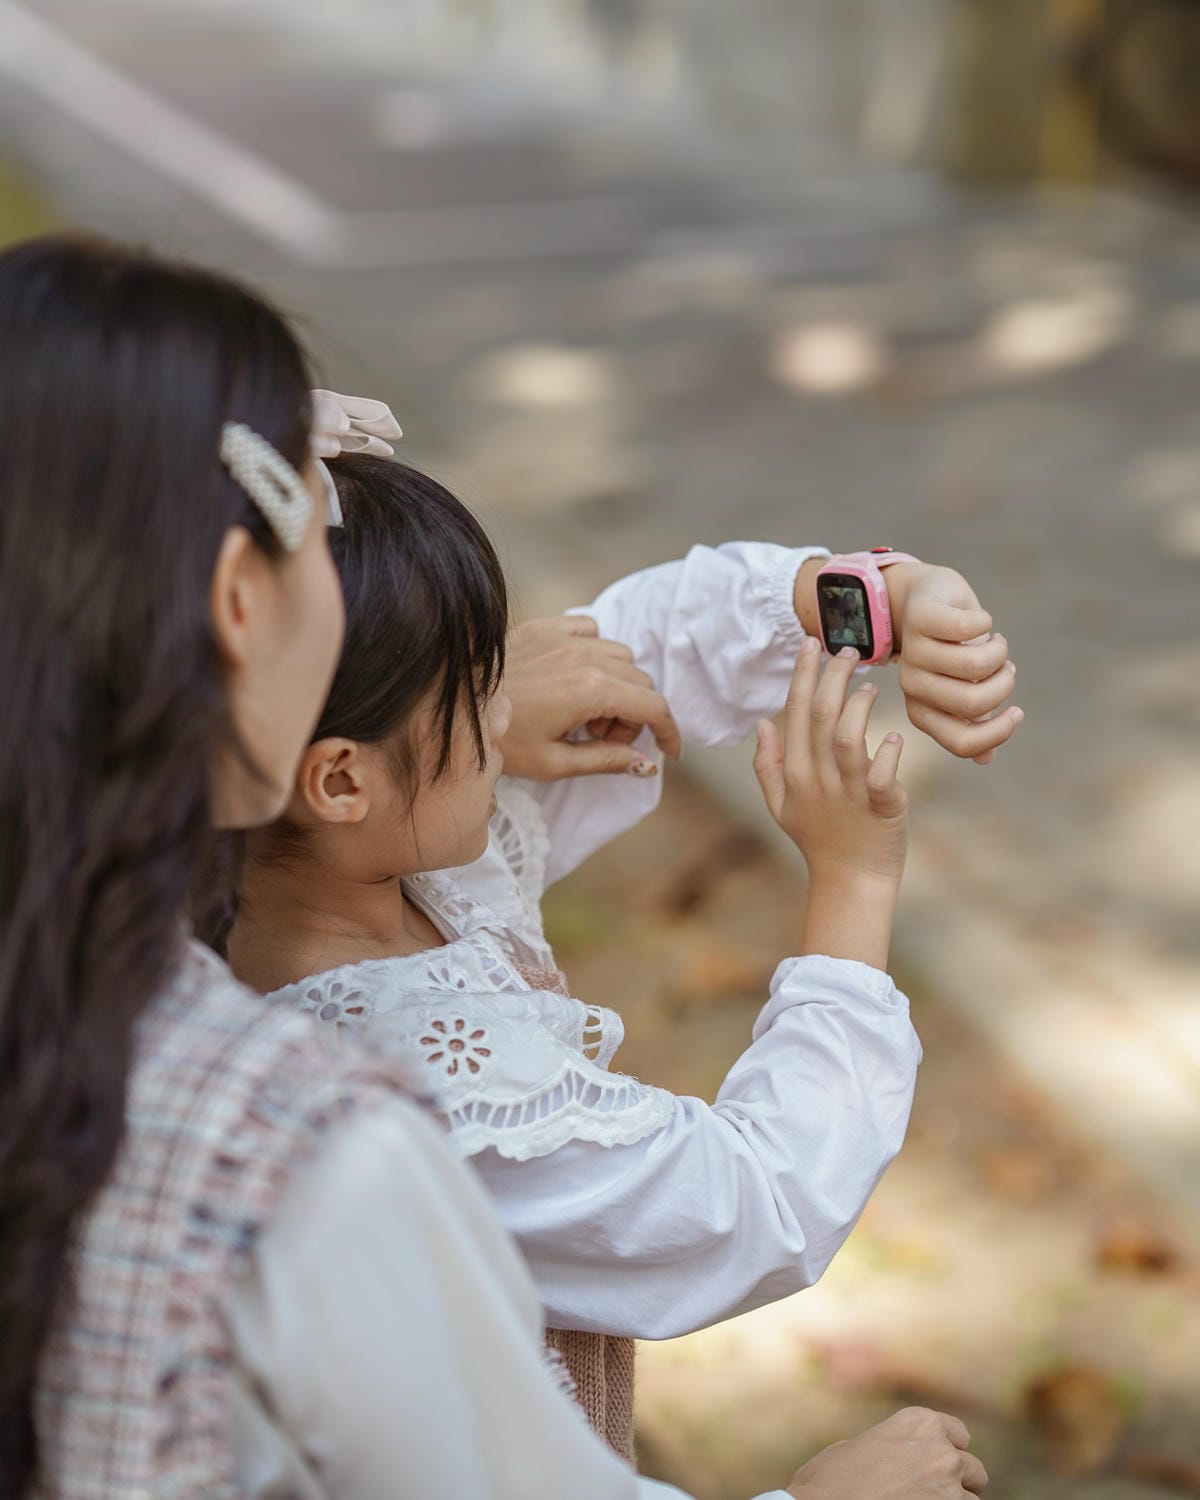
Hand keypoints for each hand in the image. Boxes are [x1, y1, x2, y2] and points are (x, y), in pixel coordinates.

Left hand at [499, 616, 682, 779]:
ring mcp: (563, 636)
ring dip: (617, 685)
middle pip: (640, 682)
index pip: (653, 706)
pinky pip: (590, 629)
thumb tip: (647, 766)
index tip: (669, 752)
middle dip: (634, 716)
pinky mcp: (544, 627)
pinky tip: (572, 678)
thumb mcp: (555, 762)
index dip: (669, 731)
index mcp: (591, 690)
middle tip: (602, 740)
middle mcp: (584, 655)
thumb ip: (607, 760)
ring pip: (620, 655)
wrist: (450, 706)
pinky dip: (594, 652)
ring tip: (584, 714)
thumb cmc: (500, 740)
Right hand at [754, 640, 906, 967]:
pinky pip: (881, 775)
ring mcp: (848, 794)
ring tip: (870, 685)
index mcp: (794, 773)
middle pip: (819, 716)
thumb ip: (767, 764)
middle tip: (849, 650)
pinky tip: (892, 736)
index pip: (794, 713)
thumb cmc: (819, 840)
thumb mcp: (781, 805)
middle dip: (832, 676)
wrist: (850, 883)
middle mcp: (817, 779)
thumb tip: (762, 722)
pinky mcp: (881, 808)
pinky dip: (886, 753)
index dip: (803, 675)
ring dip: (857, 706)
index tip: (812, 644)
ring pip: (846, 738)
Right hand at [787, 1407, 987, 1499]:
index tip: (935, 1467)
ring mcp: (949, 1490)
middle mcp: (941, 1451)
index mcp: (919, 1422)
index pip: (959, 1436)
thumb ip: (893, 1446)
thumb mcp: (858, 1445)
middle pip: (974, 1471)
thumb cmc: (829, 1481)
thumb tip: (901, 1457)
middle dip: (957, 1484)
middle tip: (929, 1494)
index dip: (948, 1452)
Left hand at [886, 563, 1022, 764]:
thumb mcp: (962, 687)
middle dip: (1003, 685)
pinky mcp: (923, 618)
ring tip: (994, 643)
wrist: (926, 598)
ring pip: (975, 666)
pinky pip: (969, 628)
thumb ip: (972, 722)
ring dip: (999, 652)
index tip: (1017, 712)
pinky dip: (987, 623)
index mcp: (922, 711)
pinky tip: (982, 620)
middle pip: (974, 703)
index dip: (998, 733)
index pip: (961, 742)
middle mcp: (912, 686)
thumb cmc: (950, 649)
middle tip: (1006, 668)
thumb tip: (986, 760)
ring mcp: (914, 652)